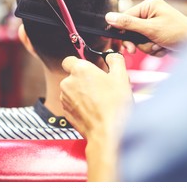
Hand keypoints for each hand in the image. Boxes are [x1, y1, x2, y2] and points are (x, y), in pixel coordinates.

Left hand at [60, 53, 131, 180]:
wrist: (108, 132)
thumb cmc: (115, 104)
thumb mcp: (121, 77)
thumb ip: (115, 60)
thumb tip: (112, 56)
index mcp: (80, 70)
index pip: (70, 60)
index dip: (80, 63)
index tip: (90, 69)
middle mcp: (68, 82)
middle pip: (73, 76)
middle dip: (84, 80)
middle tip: (101, 86)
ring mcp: (65, 99)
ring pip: (72, 90)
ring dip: (82, 93)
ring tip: (100, 100)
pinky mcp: (66, 113)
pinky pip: (72, 104)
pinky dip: (81, 105)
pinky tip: (95, 110)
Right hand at [106, 0, 186, 55]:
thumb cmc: (177, 33)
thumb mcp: (150, 29)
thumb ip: (128, 24)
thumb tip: (109, 17)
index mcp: (149, 5)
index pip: (126, 18)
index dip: (123, 33)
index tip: (124, 46)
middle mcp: (151, 13)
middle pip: (131, 31)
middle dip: (139, 42)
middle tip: (139, 50)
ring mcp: (154, 25)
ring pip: (140, 41)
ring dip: (148, 47)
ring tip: (161, 46)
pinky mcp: (158, 36)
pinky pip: (148, 45)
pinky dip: (155, 50)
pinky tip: (165, 48)